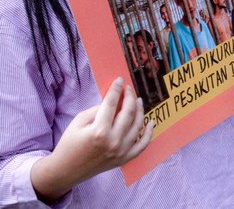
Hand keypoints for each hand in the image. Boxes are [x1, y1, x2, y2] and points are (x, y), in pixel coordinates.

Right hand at [31, 78, 153, 201]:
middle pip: (129, 112)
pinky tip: (150, 121)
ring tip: (138, 101)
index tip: (120, 80)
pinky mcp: (124, 159)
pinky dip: (148, 132)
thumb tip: (113, 101)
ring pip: (138, 125)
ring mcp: (121, 151)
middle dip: (130, 96)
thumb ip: (97, 110)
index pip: (112, 103)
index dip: (116, 89)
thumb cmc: (69, 144)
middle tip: (129, 89)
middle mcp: (113, 141)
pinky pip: (142, 145)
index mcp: (99, 131)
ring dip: (140, 110)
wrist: (66, 170)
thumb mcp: (78, 121)